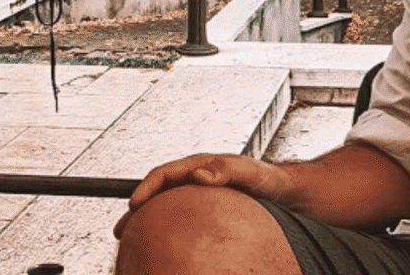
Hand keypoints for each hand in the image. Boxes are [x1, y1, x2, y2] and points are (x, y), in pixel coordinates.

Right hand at [113, 153, 283, 238]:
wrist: (288, 192)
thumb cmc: (271, 181)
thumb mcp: (252, 174)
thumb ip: (229, 170)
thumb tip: (199, 173)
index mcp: (205, 165)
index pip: (167, 172)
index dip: (147, 187)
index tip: (134, 204)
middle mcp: (200, 177)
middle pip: (161, 190)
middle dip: (139, 206)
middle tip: (121, 228)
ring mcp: (203, 193)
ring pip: (168, 204)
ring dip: (149, 218)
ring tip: (131, 238)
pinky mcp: (209, 208)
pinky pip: (182, 216)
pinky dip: (169, 227)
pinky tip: (165, 244)